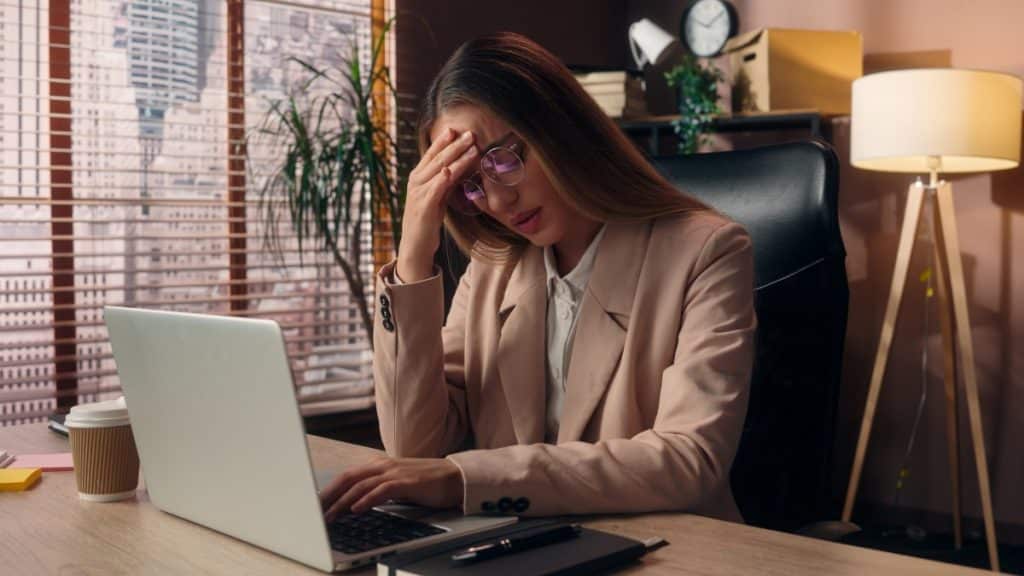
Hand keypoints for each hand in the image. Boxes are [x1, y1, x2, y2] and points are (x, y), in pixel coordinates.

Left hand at [320, 457, 463, 520]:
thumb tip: (355, 503)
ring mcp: (394, 472)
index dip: (329, 490)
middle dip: (328, 496)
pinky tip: (356, 509)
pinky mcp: (406, 482)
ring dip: (342, 502)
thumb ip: (377, 489)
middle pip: (348, 478)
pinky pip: (381, 490)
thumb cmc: (426, 483)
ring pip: (360, 485)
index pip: (347, 476)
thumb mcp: (397, 484)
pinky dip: (366, 499)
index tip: (315, 504)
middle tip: (314, 511)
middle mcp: (383, 465)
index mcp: (379, 465)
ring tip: (330, 516)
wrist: (454, 478)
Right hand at [397, 128, 478, 281]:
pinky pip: (434, 189)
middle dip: (455, 145)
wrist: (415, 245)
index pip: (431, 154)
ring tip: (472, 147)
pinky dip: (442, 179)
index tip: (456, 129)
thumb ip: (444, 182)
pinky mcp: (423, 207)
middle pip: (437, 159)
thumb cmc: (427, 220)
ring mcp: (418, 193)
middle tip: (471, 133)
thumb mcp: (436, 197)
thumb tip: (456, 167)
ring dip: (456, 158)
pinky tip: (450, 170)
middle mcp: (416, 182)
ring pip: (439, 170)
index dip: (443, 141)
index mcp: (418, 177)